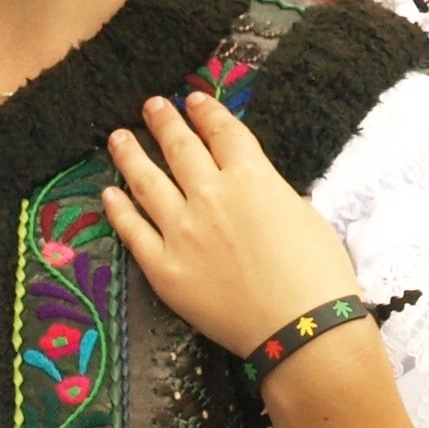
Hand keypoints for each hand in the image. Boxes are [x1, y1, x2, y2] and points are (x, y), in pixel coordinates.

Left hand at [100, 92, 357, 359]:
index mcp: (252, 177)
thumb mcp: (304, 214)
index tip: (193, 99)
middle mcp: (210, 195)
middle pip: (180, 148)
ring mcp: (181, 231)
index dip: (207, 112)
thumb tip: (252, 190)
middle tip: (152, 106)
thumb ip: (270, 194)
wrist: (301, 327)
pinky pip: (133, 231)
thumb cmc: (319, 273)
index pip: (223, 132)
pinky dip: (119, 209)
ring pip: (147, 182)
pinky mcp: (164, 268)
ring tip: (119, 138)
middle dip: (164, 122)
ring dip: (131, 155)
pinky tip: (109, 193)